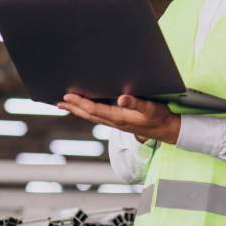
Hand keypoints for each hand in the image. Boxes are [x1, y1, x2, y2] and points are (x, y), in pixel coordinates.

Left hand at [57, 94, 180, 143]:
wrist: (167, 129)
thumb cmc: (159, 117)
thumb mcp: (150, 108)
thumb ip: (136, 103)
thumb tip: (121, 98)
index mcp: (119, 117)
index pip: (94, 110)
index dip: (80, 102)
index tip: (67, 96)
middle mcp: (114, 121)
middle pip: (88, 115)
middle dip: (73, 108)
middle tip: (58, 102)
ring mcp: (116, 122)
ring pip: (91, 116)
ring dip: (78, 110)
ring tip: (65, 105)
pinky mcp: (119, 121)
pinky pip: (98, 116)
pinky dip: (87, 112)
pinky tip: (85, 108)